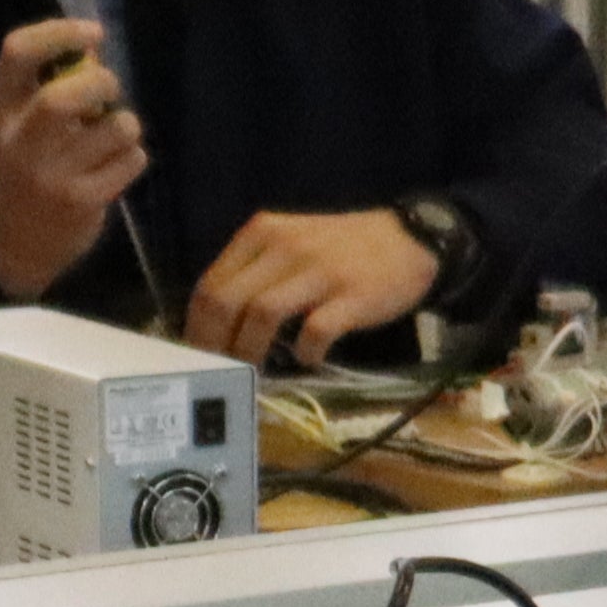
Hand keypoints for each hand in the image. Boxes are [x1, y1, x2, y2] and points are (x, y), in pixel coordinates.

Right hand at [0, 18, 150, 298]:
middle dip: (102, 85)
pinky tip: (114, 167)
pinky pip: (132, 159)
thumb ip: (51, 82)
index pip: (17, 53)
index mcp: (2, 110)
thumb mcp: (23, 122)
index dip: (59, 32)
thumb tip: (93, 44)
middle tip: (110, 91)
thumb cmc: (28, 166)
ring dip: (126, 124)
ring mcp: (51, 176)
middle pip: (63, 98)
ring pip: (115, 128)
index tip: (94, 33)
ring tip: (112, 137)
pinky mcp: (82, 202)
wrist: (18, 243)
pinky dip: (132, 156)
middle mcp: (20, 142)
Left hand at [184, 206, 443, 368]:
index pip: (210, 284)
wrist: (410, 238)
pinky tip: (307, 360)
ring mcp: (319, 270)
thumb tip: (215, 323)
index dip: (196, 327)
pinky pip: (314, 332)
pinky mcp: (351, 296)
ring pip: (261, 316)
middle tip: (218, 371)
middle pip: (226, 302)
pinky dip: (304, 354)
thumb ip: (254, 271)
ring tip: (254, 373)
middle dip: (214, 345)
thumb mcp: (290, 241)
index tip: (197, 356)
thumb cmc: (342, 248)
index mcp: (262, 232)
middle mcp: (285, 246)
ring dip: (250, 353)